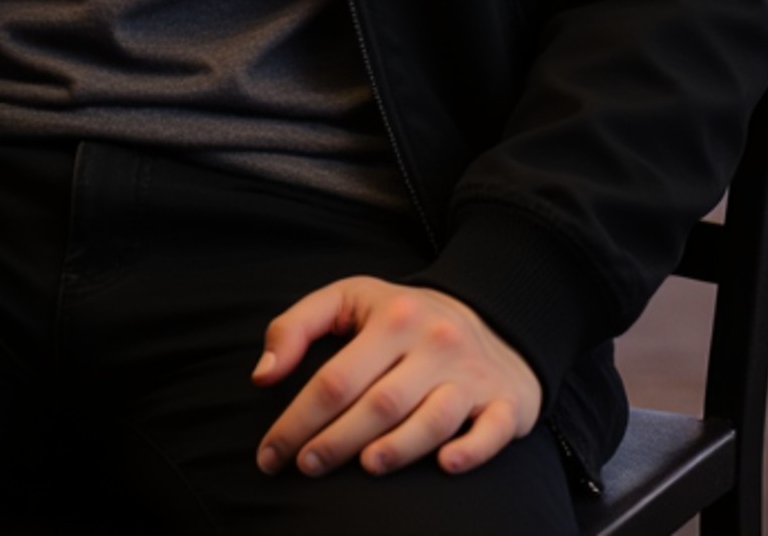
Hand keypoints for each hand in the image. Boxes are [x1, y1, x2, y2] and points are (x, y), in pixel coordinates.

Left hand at [252, 277, 540, 479]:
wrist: (494, 316)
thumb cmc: (404, 317)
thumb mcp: (351, 299)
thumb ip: (297, 326)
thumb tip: (262, 375)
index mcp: (393, 317)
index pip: (335, 378)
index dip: (297, 421)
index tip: (270, 455)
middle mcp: (435, 343)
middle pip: (379, 404)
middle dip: (335, 442)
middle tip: (304, 468)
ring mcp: (471, 373)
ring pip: (432, 419)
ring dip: (396, 449)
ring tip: (363, 467)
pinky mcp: (505, 401)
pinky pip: (491, 431)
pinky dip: (470, 451)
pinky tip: (444, 465)